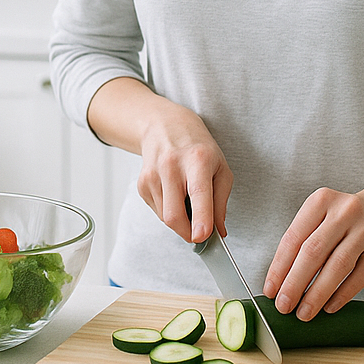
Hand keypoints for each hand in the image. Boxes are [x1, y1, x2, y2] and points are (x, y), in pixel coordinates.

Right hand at [136, 101, 233, 244]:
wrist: (164, 126)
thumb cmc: (198, 148)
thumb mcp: (221, 168)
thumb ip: (221, 202)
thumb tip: (218, 231)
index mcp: (197, 160)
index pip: (198, 193)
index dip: (200, 218)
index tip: (202, 237)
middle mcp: (172, 166)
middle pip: (174, 214)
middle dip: (188, 233)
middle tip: (200, 233)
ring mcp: (153, 175)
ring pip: (165, 217)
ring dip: (180, 220)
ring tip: (187, 200)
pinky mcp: (141, 183)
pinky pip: (157, 211)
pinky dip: (168, 211)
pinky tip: (174, 194)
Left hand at [262, 186, 363, 319]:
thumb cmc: (347, 218)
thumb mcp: (322, 216)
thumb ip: (303, 242)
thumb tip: (281, 282)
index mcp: (321, 201)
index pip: (294, 238)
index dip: (279, 267)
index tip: (270, 290)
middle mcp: (344, 211)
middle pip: (313, 252)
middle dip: (295, 283)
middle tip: (284, 305)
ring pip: (337, 266)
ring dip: (317, 294)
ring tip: (305, 312)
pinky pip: (360, 276)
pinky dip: (342, 294)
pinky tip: (329, 307)